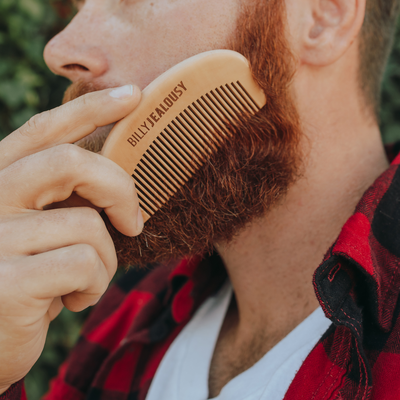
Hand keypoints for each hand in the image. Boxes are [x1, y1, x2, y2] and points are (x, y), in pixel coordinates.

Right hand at [0, 85, 141, 392]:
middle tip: (134, 222)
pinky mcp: (6, 282)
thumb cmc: (29, 282)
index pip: (44, 130)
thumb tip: (117, 176)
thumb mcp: (44, 234)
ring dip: (105, 260)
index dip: (91, 108)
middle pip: (70, 162)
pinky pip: (84, 265)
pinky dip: (95, 285)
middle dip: (118, 188)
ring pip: (88, 225)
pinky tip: (73, 301)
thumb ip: (64, 200)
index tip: (133, 95)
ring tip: (84, 280)